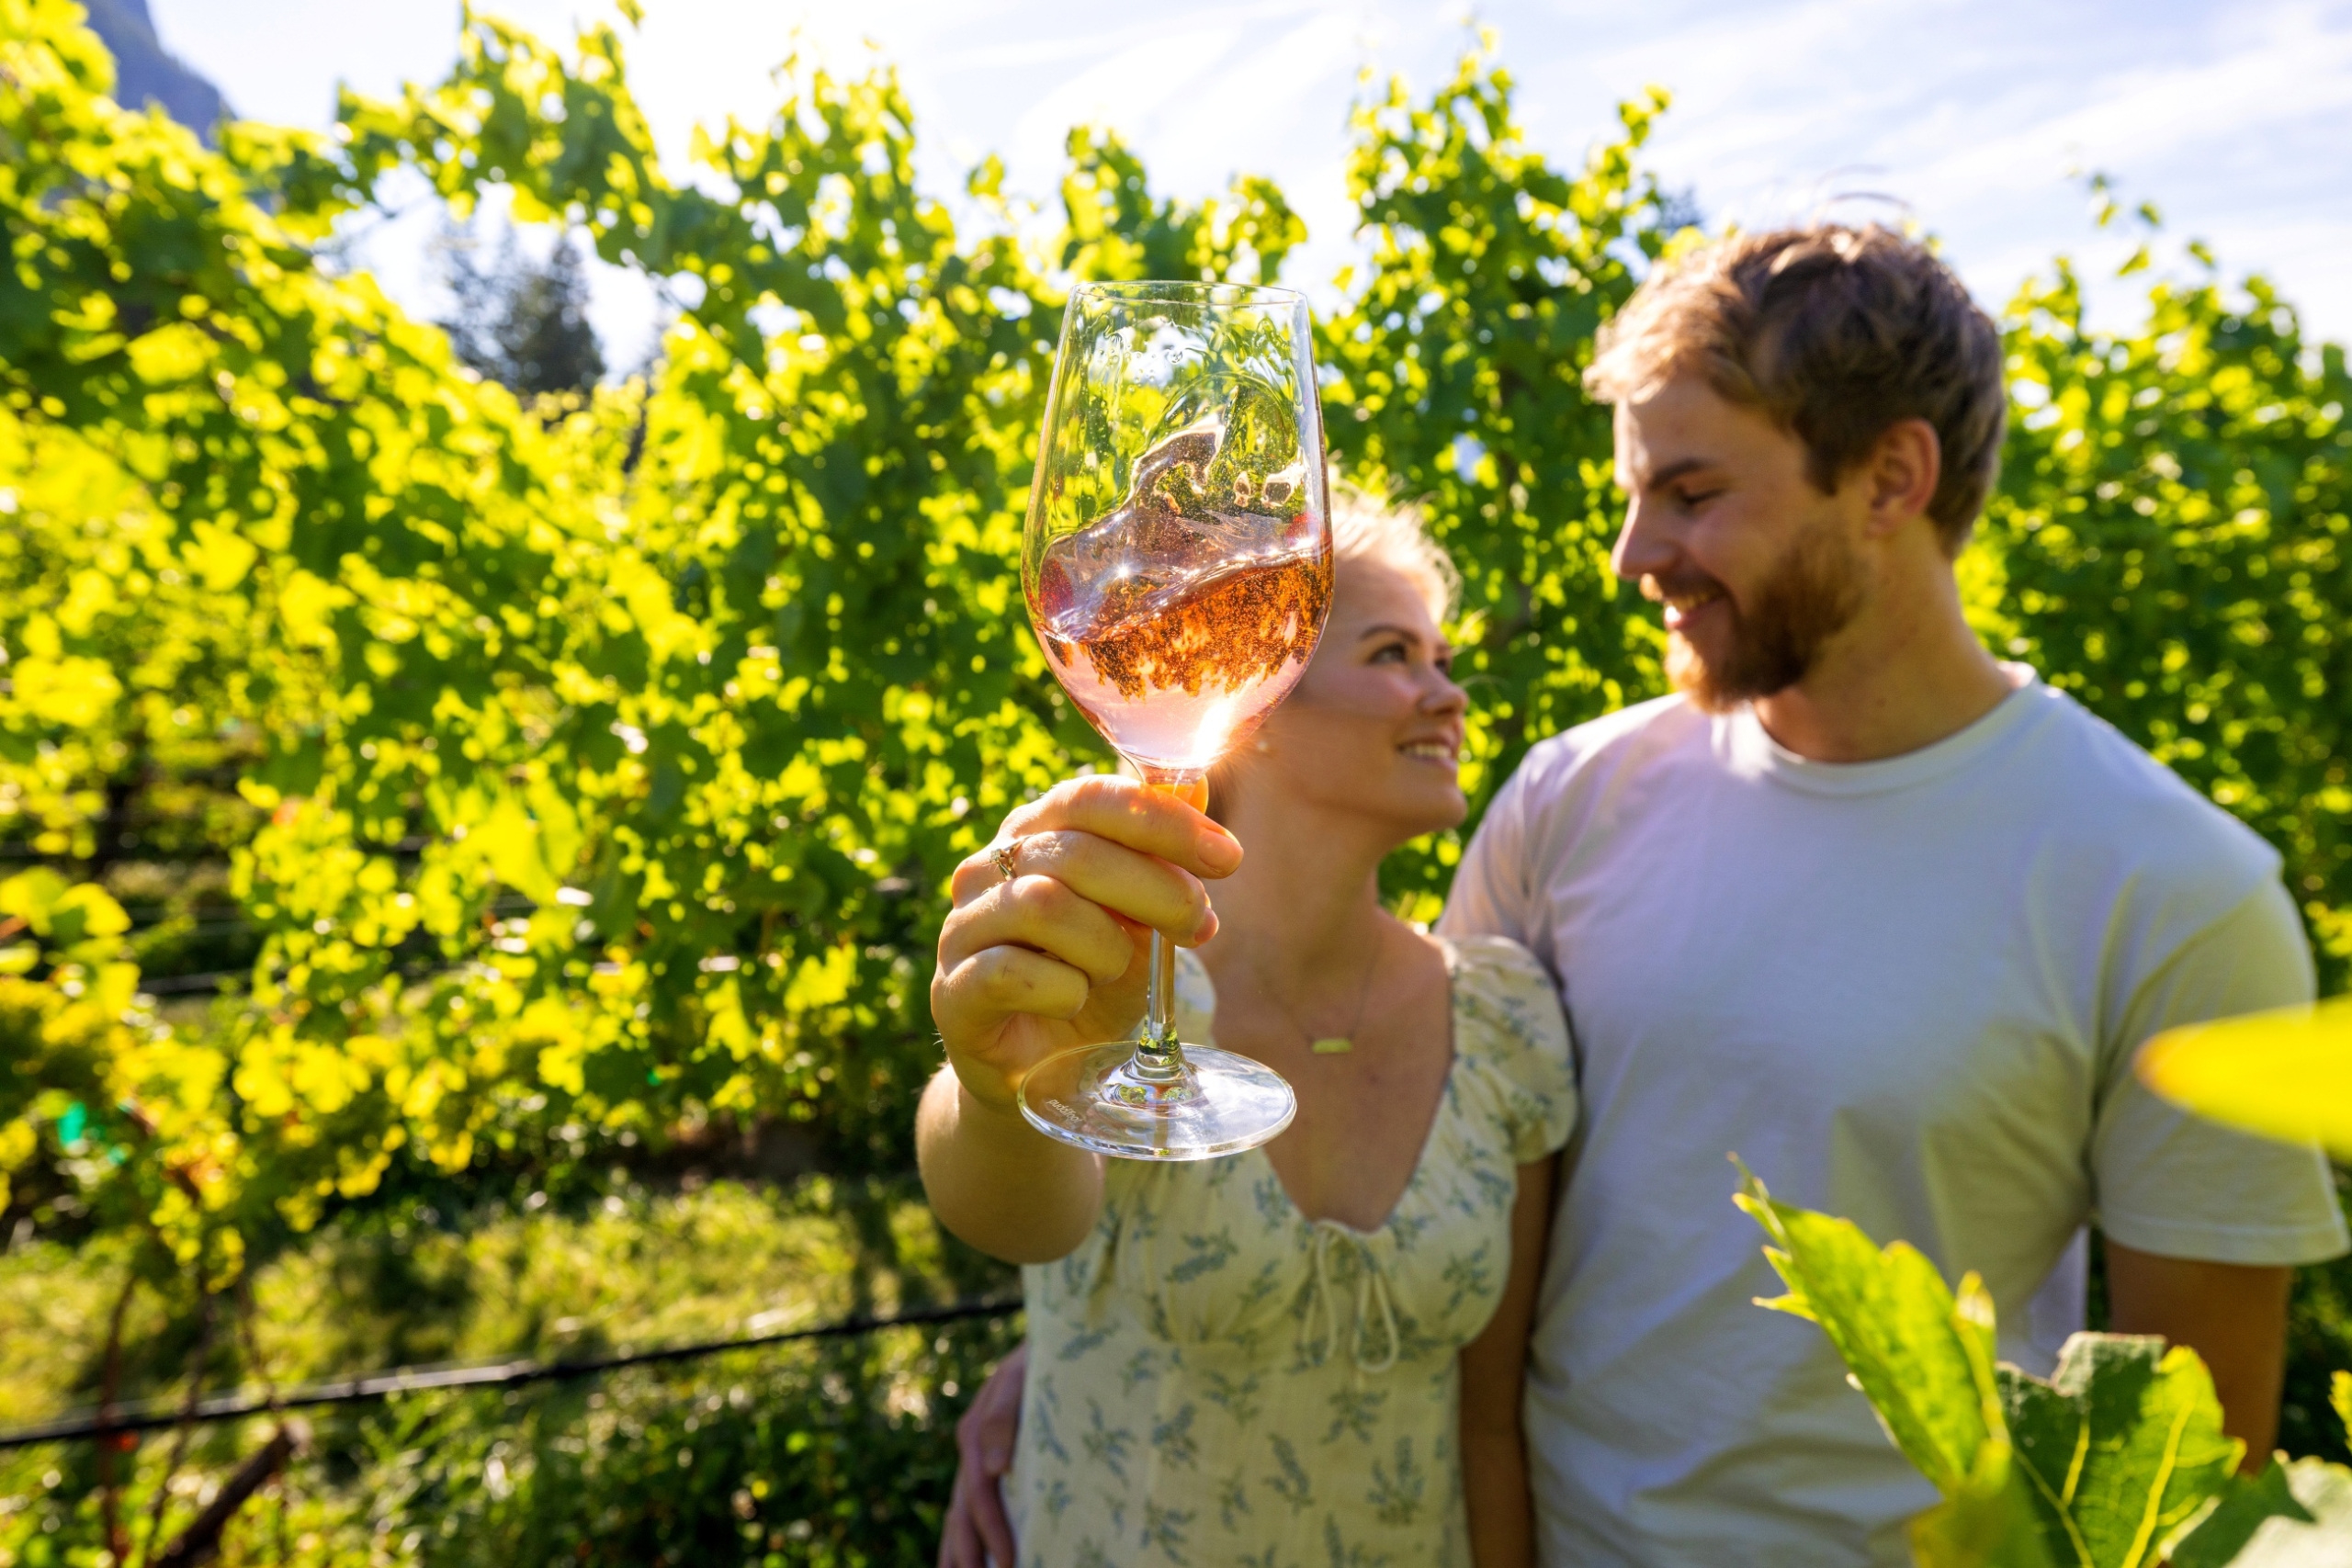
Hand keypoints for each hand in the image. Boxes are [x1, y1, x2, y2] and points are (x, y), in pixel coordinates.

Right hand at [932, 776, 1239, 1115]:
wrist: (1042, 1069)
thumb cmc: (1092, 978)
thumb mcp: (1139, 917)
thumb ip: (1160, 857)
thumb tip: (1198, 785)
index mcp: (1032, 834)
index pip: (1089, 797)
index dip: (1162, 820)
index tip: (1226, 857)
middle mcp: (987, 870)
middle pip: (1075, 852)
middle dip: (1155, 889)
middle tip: (1197, 926)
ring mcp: (961, 930)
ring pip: (1043, 905)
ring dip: (1106, 945)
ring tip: (1118, 971)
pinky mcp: (951, 992)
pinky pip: (1010, 972)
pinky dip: (1064, 990)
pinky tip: (1075, 1001)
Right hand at [938, 1341, 1029, 1567]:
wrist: (1058, 1336)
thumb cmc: (1047, 1355)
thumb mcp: (1025, 1373)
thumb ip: (1004, 1414)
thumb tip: (994, 1468)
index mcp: (975, 1431)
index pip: (979, 1495)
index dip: (993, 1533)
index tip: (1012, 1563)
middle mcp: (972, 1450)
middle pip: (962, 1515)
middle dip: (969, 1556)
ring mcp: (978, 1458)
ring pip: (958, 1517)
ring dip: (959, 1553)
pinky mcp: (991, 1462)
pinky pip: (969, 1509)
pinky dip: (964, 1539)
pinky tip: (972, 1562)